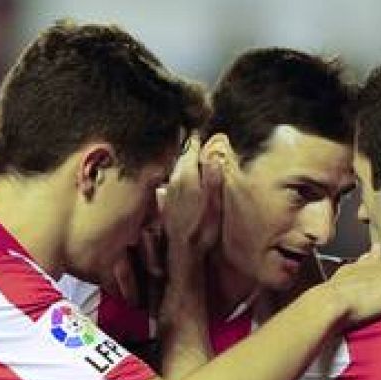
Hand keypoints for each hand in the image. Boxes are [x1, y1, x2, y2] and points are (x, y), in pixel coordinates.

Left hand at [158, 139, 221, 276]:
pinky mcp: (166, 202)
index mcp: (186, 176)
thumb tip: (213, 157)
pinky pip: (173, 181)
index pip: (190, 149)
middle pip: (181, 157)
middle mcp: (173, 180)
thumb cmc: (202, 228)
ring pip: (176, 169)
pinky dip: (180, 175)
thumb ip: (213, 179)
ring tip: (191, 153)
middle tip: (193, 135)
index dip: (194, 137)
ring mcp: (168, 191)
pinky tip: (185, 178)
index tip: (197, 128)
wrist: (183, 251)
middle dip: (188, 147)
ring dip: (184, 161)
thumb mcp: (213, 203)